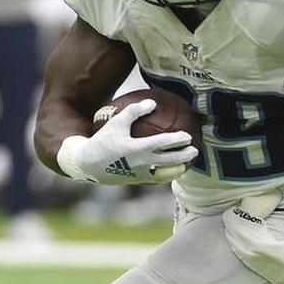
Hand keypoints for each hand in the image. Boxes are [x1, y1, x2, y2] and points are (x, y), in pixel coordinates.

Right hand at [58, 99, 198, 184]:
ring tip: (187, 164)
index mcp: (137, 148)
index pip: (163, 144)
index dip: (177, 140)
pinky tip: (173, 171)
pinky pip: (156, 179)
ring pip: (165, 174)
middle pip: (170, 160)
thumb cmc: (103, 139)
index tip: (187, 137)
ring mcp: (140, 174)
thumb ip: (134, 111)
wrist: (88, 164)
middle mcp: (141, 163)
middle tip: (195, 150)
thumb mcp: (116, 122)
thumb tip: (152, 103)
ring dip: (178, 169)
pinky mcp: (137, 181)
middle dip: (185, 156)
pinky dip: (167, 176)